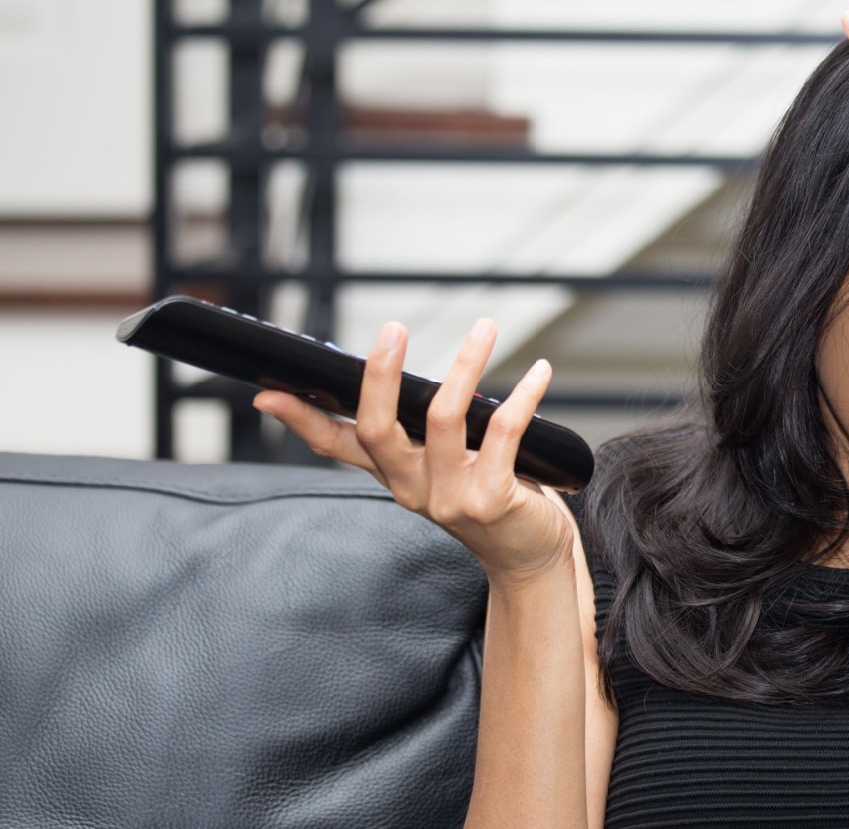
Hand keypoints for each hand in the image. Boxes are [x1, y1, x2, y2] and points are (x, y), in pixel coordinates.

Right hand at [254, 318, 575, 585]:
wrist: (530, 560)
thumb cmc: (493, 503)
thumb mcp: (443, 471)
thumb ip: (423, 437)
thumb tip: (406, 381)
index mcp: (395, 477)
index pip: (336, 447)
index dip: (302, 420)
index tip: (269, 393)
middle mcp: (414, 489)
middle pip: (378, 428)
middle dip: (381, 376)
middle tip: (393, 329)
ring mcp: (451, 497)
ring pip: (444, 418)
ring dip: (466, 365)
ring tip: (484, 328)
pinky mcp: (492, 500)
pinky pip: (503, 432)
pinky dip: (523, 395)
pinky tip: (539, 372)